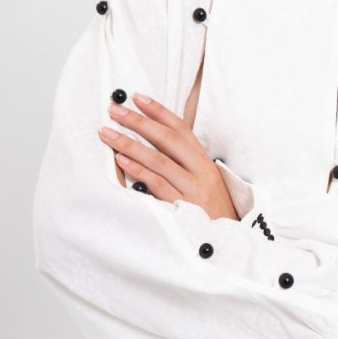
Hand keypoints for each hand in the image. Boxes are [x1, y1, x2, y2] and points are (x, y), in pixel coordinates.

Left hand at [97, 92, 239, 220]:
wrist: (229, 240)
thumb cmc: (209, 211)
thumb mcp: (202, 181)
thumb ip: (180, 163)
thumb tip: (149, 144)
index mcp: (203, 161)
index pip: (181, 128)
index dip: (159, 111)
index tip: (137, 98)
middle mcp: (200, 171)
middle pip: (167, 139)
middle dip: (138, 122)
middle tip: (114, 110)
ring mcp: (193, 189)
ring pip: (159, 160)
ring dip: (130, 144)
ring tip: (108, 134)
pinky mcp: (184, 207)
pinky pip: (158, 185)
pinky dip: (139, 171)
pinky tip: (122, 161)